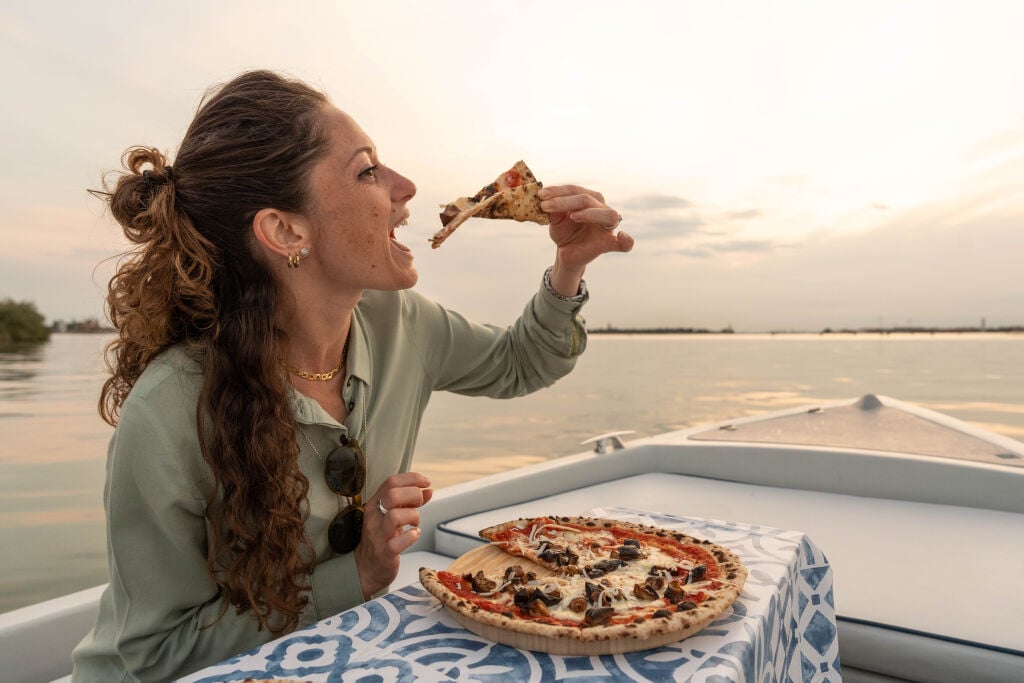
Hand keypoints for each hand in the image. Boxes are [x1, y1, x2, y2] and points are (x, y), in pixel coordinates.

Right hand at [354, 471, 432, 598]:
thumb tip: (428, 490)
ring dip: (413, 516)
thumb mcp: (393, 516)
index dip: (412, 478)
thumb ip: (410, 502)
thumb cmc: (382, 538)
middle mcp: (374, 517)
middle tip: (419, 504)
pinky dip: (411, 537)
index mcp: (375, 504)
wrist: (366, 568)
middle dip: (413, 495)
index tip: (426, 482)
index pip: (391, 482)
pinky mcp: (384, 553)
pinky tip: (414, 535)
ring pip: (395, 516)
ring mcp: (378, 536)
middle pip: (392, 495)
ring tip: (415, 523)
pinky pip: (397, 543)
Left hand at [538, 185, 633, 275]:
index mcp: (589, 200)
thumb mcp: (555, 220)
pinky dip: (626, 240)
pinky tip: (622, 236)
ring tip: (572, 216)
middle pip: (587, 199)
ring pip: (606, 214)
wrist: (565, 253)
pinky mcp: (608, 244)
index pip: (576, 190)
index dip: (558, 191)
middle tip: (545, 206)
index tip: (541, 195)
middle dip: (564, 201)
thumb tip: (547, 201)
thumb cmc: (564, 232)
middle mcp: (601, 209)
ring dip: (589, 213)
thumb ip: (554, 211)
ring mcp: (606, 227)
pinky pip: (624, 244)